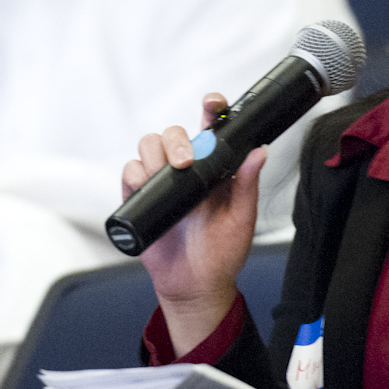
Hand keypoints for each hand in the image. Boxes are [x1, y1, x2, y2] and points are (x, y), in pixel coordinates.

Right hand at [122, 93, 264, 356]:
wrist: (195, 285)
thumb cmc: (222, 252)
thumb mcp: (241, 218)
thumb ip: (248, 184)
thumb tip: (259, 152)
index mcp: (214, 168)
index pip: (210, 129)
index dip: (211, 110)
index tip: (212, 103)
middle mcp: (185, 170)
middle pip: (172, 133)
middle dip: (177, 141)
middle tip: (185, 162)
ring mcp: (161, 182)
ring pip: (148, 146)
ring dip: (154, 154)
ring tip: (167, 175)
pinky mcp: (140, 198)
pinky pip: (129, 173)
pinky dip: (134, 175)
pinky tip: (144, 186)